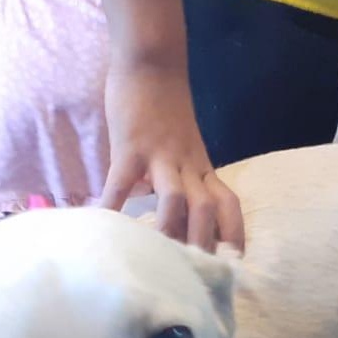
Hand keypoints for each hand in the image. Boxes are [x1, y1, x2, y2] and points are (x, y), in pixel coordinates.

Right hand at [100, 58, 244, 251]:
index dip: (234, 235)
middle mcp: (188, 166)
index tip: (231, 265)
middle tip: (192, 276)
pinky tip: (104, 225)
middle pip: (206, 210)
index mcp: (203, 168)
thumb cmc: (165, 108)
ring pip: (176, 199)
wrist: (152, 61)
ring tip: (156, 258)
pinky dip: (114, 206)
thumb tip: (169, 217)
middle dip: (202, 244)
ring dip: (169, 230)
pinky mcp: (131, 146)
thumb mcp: (183, 149)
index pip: (229, 205)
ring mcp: (161, 156)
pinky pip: (123, 182)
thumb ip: (180, 180)